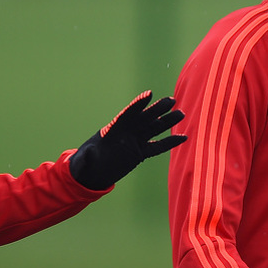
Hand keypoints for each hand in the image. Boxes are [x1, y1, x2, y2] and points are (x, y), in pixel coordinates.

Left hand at [69, 91, 185, 189]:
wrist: (92, 173)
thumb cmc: (86, 164)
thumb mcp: (85, 161)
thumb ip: (87, 157)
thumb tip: (87, 153)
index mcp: (114, 129)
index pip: (128, 114)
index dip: (138, 104)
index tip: (148, 94)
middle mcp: (127, 133)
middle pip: (144, 118)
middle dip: (157, 109)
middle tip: (171, 100)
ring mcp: (135, 142)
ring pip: (154, 130)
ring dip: (167, 122)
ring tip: (181, 114)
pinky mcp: (140, 154)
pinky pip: (157, 147)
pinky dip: (169, 142)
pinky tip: (182, 138)